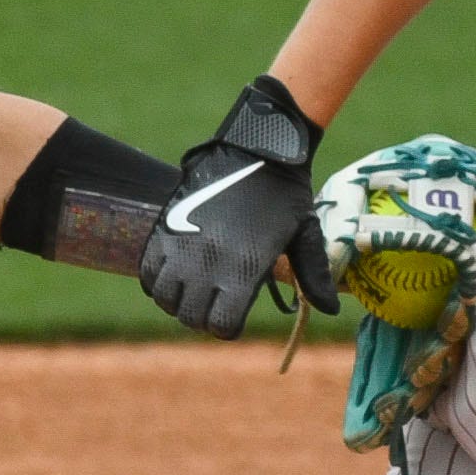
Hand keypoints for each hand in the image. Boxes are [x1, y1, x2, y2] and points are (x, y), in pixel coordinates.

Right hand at [138, 76, 340, 338]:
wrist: (256, 148)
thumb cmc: (285, 194)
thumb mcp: (305, 234)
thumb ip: (312, 275)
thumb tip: (328, 309)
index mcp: (245, 269)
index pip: (221, 326)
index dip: (228, 326)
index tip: (234, 314)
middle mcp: (209, 261)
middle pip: (190, 317)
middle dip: (202, 316)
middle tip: (212, 303)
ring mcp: (183, 245)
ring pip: (165, 298)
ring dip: (177, 300)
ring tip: (192, 288)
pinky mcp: (165, 228)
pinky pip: (147, 272)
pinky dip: (157, 280)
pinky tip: (174, 272)